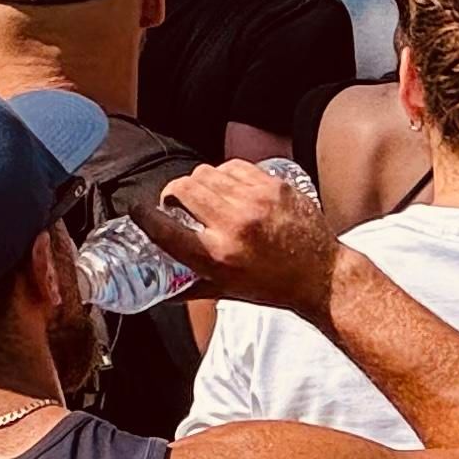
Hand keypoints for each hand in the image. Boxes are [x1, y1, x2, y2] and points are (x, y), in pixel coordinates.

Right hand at [140, 162, 341, 318]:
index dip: (143, 216)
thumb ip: (188, 288)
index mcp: (216, 255)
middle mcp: (233, 224)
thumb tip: (161, 291)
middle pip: (183, 190)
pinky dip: (224, 174)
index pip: (164, 228)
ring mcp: (256, 201)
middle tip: (175, 204)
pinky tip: (228, 186)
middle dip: (171, 194)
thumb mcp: (225, 291)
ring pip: (207, 173)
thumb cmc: (274, 286)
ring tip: (202, 195)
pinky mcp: (275, 186)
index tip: (138, 211)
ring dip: (197, 182)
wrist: (320, 274)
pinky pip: (236, 167)